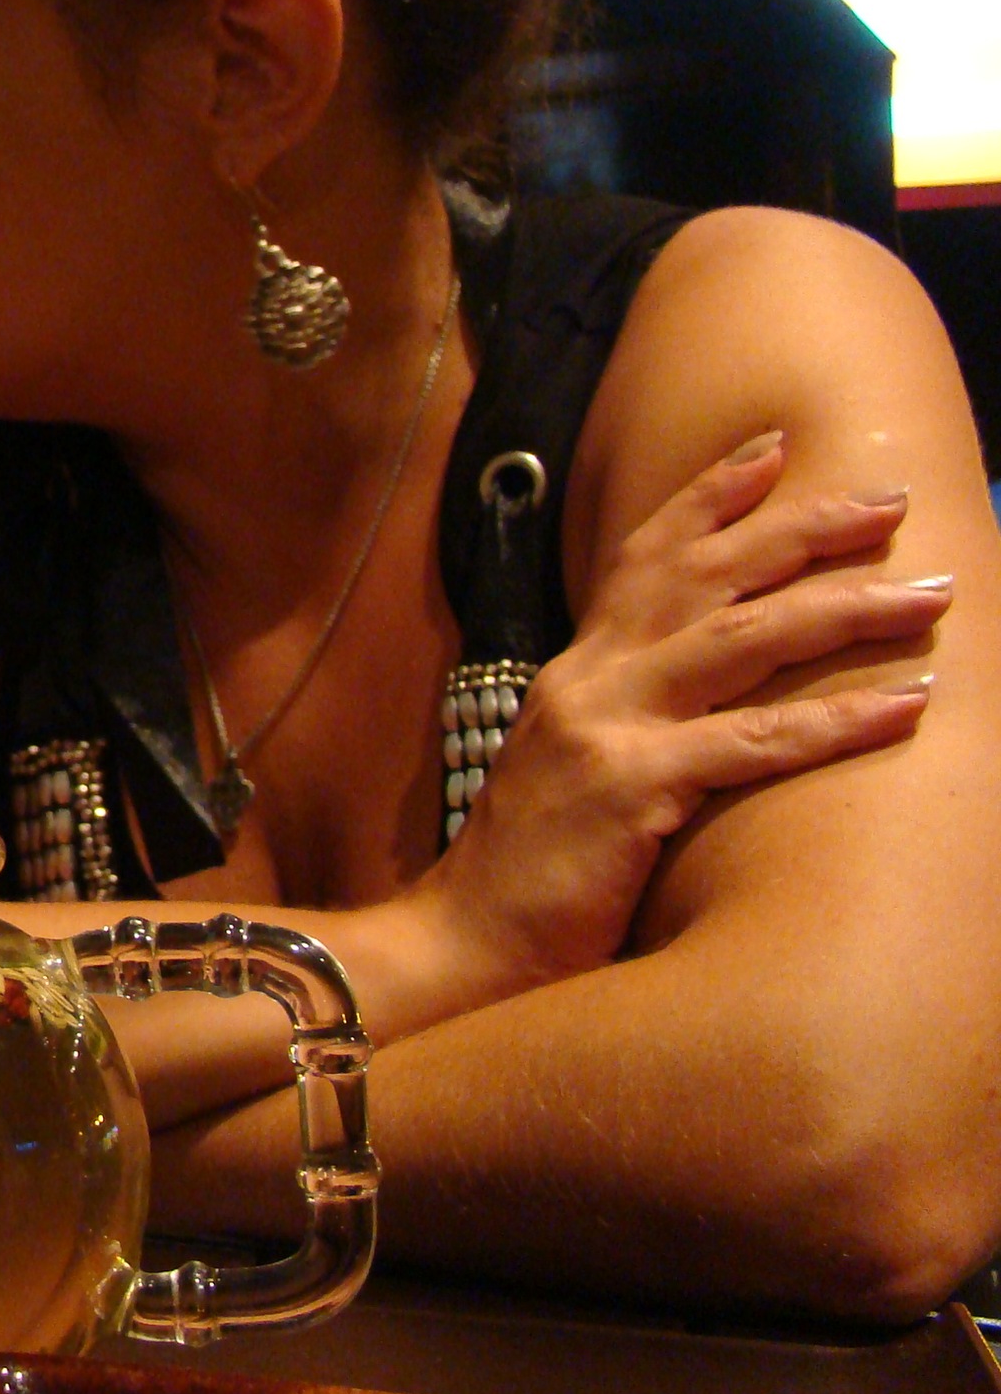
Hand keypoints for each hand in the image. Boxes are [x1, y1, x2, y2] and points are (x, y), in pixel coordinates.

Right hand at [416, 431, 943, 995]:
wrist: (465, 945)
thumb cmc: (534, 873)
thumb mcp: (572, 768)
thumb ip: (625, 719)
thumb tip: (703, 699)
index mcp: (577, 671)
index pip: (644, 556)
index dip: (709, 497)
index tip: (774, 448)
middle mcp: (589, 680)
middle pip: (705, 575)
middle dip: (802, 527)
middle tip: (890, 498)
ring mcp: (606, 729)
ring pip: (740, 640)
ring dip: (844, 609)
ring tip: (928, 591)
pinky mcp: (629, 790)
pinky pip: (752, 744)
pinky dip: (835, 722)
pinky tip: (906, 706)